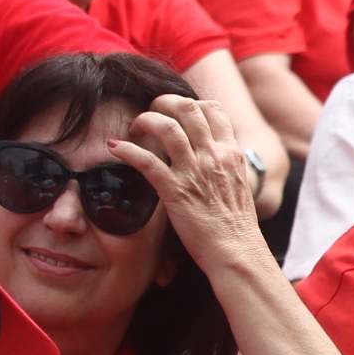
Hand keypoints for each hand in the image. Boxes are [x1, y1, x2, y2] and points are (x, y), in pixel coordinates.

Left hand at [108, 94, 262, 264]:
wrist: (238, 252)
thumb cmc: (236, 226)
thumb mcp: (238, 185)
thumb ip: (224, 166)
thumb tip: (209, 157)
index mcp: (231, 153)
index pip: (212, 109)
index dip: (189, 102)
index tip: (175, 112)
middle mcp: (214, 156)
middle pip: (187, 108)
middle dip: (164, 103)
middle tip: (151, 114)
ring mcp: (194, 172)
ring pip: (167, 127)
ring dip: (145, 120)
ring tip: (134, 128)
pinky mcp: (176, 191)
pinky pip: (147, 161)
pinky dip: (127, 150)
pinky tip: (115, 148)